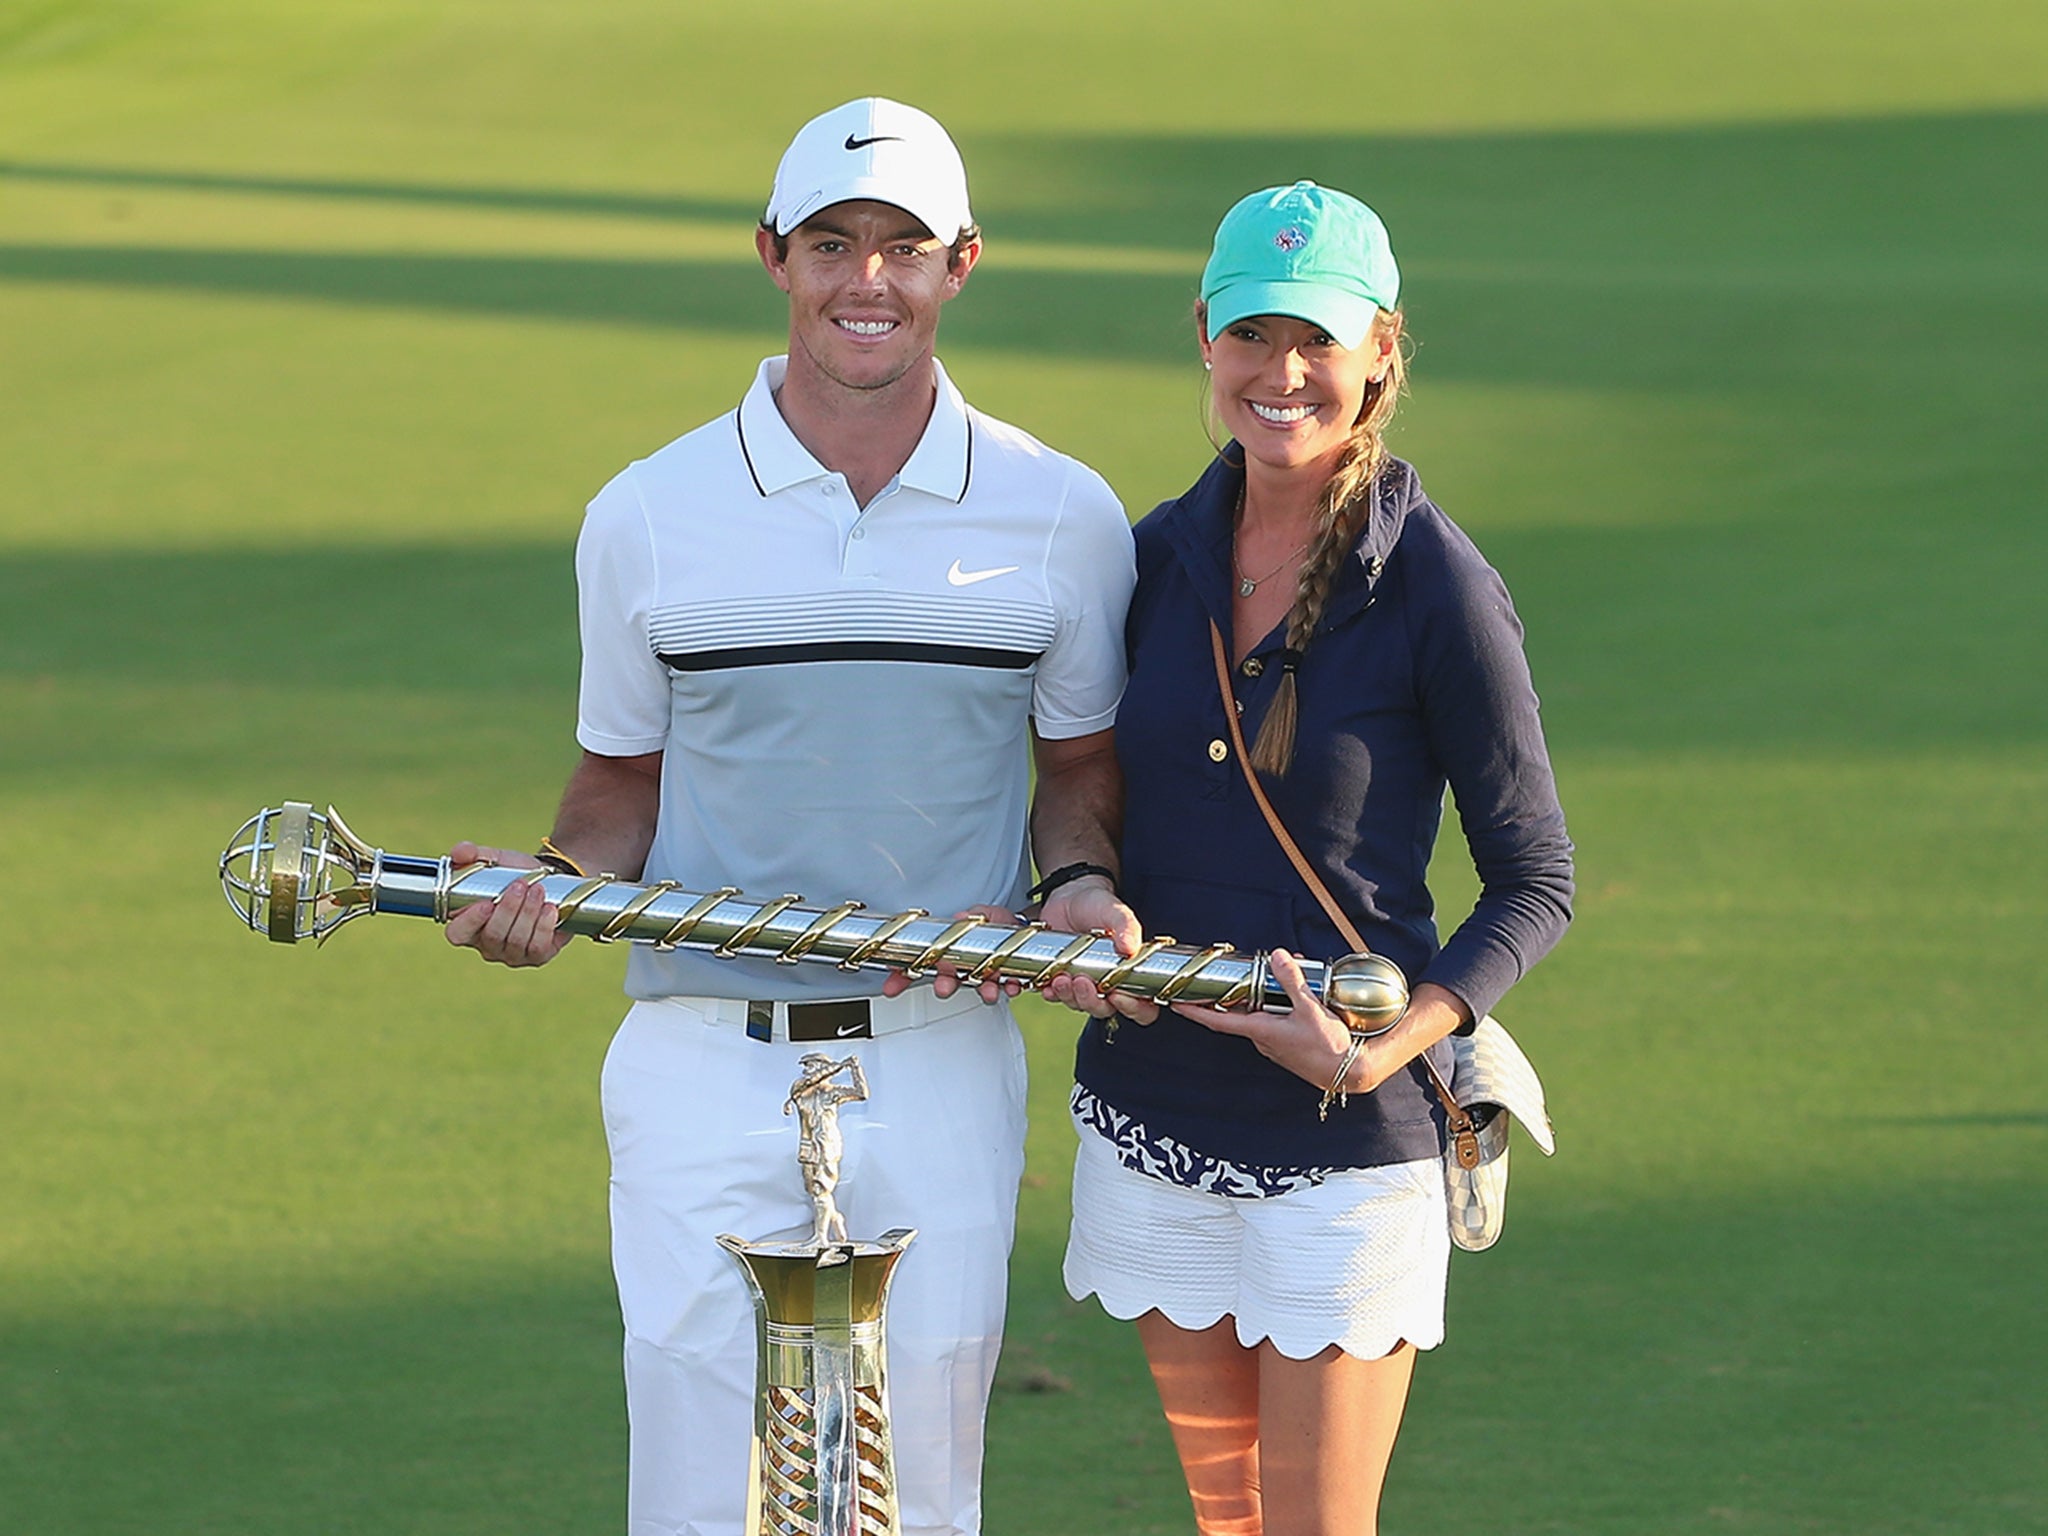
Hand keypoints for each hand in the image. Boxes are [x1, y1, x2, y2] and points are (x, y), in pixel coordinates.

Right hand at [442, 843, 571, 968]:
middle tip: (522, 885)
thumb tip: (459, 852)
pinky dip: (544, 926)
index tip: (486, 903)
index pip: (457, 934)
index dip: (469, 922)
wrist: (551, 878)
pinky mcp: (537, 957)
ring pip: (516, 941)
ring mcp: (512, 954)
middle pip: (493, 936)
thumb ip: (472, 853)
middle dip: (509, 909)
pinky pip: (538, 948)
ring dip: (528, 913)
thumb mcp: (493, 859)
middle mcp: (487, 945)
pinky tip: (550, 909)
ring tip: (539, 890)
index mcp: (468, 925)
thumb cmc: (513, 873)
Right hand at [880, 905, 1022, 1003]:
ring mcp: (988, 976)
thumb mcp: (988, 913)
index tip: (892, 985)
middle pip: (948, 980)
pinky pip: (1008, 988)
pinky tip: (1013, 985)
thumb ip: (976, 914)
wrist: (1036, 930)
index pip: (924, 964)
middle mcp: (968, 967)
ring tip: (989, 991)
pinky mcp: (1010, 981)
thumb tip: (961, 916)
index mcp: (954, 952)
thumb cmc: (1005, 925)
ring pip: (979, 988)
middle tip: (942, 987)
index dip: (905, 976)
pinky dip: (1011, 987)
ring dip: (984, 991)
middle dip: (944, 985)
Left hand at [1036, 877, 1156, 1023]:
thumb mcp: (1116, 911)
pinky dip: (1051, 993)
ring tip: (1062, 978)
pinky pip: (1056, 996)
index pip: (1141, 1006)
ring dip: (1070, 996)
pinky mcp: (1061, 980)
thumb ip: (1127, 927)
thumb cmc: (1099, 906)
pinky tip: (1047, 984)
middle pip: (1105, 1009)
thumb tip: (1131, 947)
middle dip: (1092, 1001)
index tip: (1118, 994)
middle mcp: (1108, 984)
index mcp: (1130, 973)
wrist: (1069, 897)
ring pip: (1079, 1004)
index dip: (1133, 1007)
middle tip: (1083, 982)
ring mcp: (1084, 984)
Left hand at [1170, 948, 1376, 1092]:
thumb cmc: (1328, 1048)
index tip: (1175, 1002)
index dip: (1194, 1011)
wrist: (1349, 1072)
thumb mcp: (1311, 1009)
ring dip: (1263, 992)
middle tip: (1232, 970)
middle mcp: (1262, 1039)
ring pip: (1260, 1011)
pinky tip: (1297, 989)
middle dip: (1236, 989)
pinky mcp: (1288, 1043)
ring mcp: (1274, 1042)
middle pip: (1239, 1010)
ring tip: (1280, 970)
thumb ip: (1292, 981)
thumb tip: (1278, 956)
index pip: (1218, 1020)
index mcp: (1260, 1031)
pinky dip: (1279, 1001)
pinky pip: (1276, 1017)